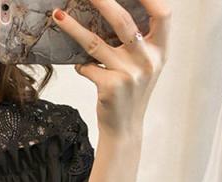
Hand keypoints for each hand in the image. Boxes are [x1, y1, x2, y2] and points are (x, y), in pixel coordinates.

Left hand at [52, 0, 170, 136]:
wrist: (124, 129)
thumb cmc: (132, 93)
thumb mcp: (144, 66)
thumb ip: (140, 41)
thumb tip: (111, 7)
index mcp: (160, 52)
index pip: (163, 14)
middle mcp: (147, 62)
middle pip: (124, 22)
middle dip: (102, 1)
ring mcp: (129, 75)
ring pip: (95, 42)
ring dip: (73, 27)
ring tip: (58, 15)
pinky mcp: (110, 87)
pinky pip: (87, 66)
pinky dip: (81, 65)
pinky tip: (81, 66)